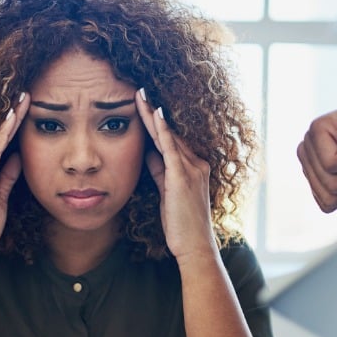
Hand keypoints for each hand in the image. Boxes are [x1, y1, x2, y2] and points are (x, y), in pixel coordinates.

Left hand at [135, 89, 215, 262]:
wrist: (195, 246)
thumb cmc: (181, 225)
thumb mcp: (168, 192)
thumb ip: (161, 172)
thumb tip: (148, 154)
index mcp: (194, 167)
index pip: (171, 140)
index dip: (156, 122)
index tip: (144, 105)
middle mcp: (196, 164)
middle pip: (170, 133)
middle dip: (153, 112)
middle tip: (139, 91)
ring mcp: (192, 169)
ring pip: (169, 136)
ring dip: (153, 115)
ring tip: (140, 96)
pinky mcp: (183, 177)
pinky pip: (171, 148)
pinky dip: (162, 130)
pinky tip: (155, 115)